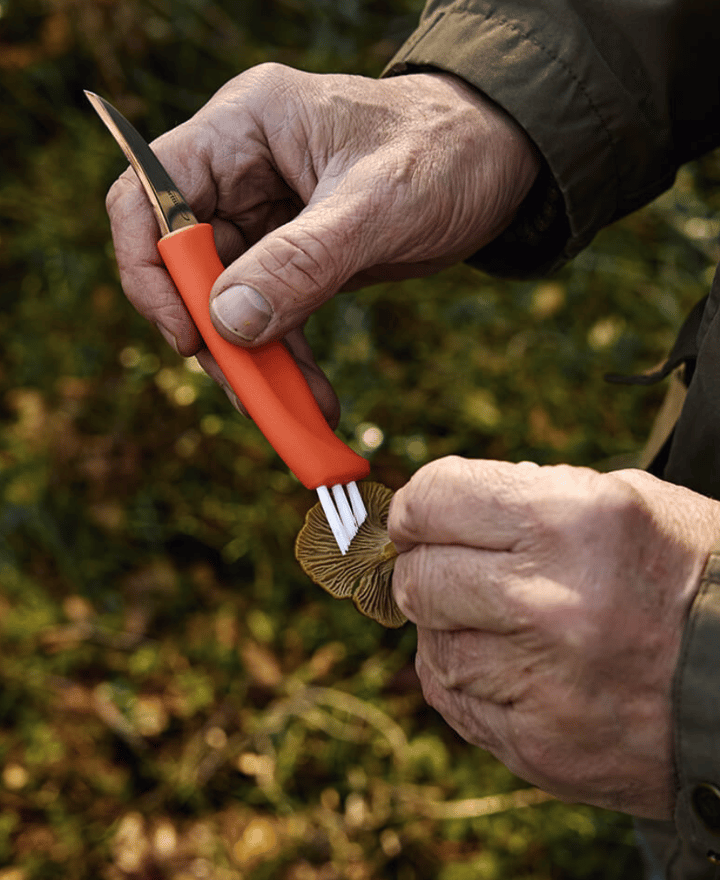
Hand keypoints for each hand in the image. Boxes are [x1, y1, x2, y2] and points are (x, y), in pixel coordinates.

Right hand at [105, 64, 538, 421]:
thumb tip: (229, 323)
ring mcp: (268, 217)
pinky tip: (315, 403)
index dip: (151, 272)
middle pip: (185, 264)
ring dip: (256, 364)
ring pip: (229, 303)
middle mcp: (242, 171)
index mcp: (243, 128)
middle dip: (216, 338)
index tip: (189, 337)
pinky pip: (273, 317)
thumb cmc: (449, 151)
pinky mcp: (297, 256)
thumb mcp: (381, 203)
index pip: (149, 196)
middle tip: (253, 398)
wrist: (501, 159)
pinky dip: (289, 363)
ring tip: (296, 417)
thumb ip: (304, 261)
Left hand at [388, 456, 719, 818]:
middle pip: (418, 577)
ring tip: (496, 620)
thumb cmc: (692, 579)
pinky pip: (454, 700)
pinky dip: (464, 677)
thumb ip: (527, 496)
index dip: (416, 506)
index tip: (416, 517)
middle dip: (424, 567)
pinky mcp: (538, 746)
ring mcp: (541, 682)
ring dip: (447, 626)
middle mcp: (548, 600)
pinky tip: (506, 664)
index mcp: (571, 520)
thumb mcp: (626, 502)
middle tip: (449, 568)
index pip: (434, 498)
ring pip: (430, 645)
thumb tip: (442, 509)